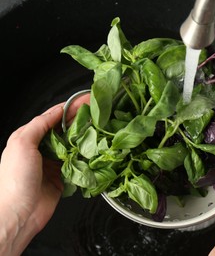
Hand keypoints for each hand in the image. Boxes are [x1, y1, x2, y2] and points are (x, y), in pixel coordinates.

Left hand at [0, 94, 88, 254]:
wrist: (20, 213)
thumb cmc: (15, 178)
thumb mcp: (22, 144)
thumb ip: (39, 125)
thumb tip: (57, 111)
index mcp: (29, 137)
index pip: (53, 116)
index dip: (70, 107)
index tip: (86, 100)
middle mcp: (42, 148)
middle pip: (66, 129)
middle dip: (81, 119)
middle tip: (99, 112)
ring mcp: (54, 162)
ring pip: (74, 144)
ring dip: (86, 137)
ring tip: (102, 128)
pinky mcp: (64, 176)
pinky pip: (78, 162)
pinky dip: (87, 156)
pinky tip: (97, 150)